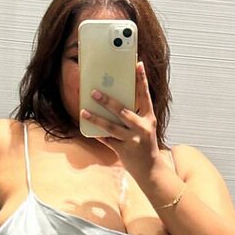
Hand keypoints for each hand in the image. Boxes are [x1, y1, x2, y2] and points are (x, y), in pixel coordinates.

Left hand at [81, 61, 159, 175]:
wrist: (150, 170)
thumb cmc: (144, 145)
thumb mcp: (144, 128)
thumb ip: (133, 115)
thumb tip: (113, 102)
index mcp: (149, 118)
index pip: (145, 96)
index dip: (141, 79)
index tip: (137, 64)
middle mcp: (142, 128)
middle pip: (123, 111)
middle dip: (108, 101)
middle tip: (94, 91)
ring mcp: (133, 140)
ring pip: (111, 127)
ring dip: (96, 118)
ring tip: (84, 110)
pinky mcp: (124, 151)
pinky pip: (107, 140)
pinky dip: (98, 134)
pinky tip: (88, 129)